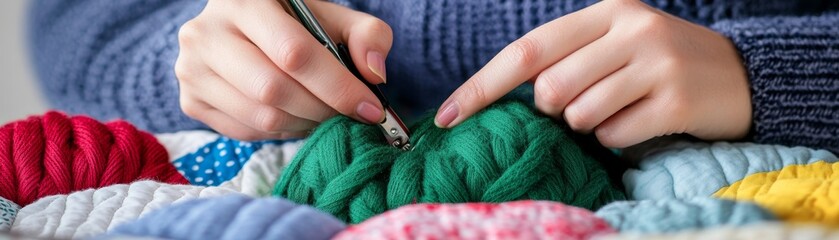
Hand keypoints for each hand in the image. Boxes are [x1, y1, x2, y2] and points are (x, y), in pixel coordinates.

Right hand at [176, 0, 391, 139]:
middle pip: (274, 90)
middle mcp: (206, 32)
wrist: (243, 29)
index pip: (294, 53)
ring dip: (305, 125)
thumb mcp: (333, 17)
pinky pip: (246, 132)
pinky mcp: (190, 100)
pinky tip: (295, 116)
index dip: (337, 86)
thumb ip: (367, 35)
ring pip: (261, 117)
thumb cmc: (295, 23)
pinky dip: (281, 132)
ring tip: (324, 114)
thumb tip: (374, 75)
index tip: (370, 108)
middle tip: (349, 115)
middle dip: (322, 110)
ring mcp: (191, 69)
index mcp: (244, 0)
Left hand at [434, 0, 750, 147]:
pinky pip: (614, 135)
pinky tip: (644, 119)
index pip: (528, 51)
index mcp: (607, 11)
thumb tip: (509, 95)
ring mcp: (656, 62)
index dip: (483, 85)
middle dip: (557, 109)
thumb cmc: (660, 63)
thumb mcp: (616, 42)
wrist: (743, 75)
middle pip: (551, 89)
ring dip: (590, 124)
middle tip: (590, 101)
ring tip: (623, 107)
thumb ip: (567, 58)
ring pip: (579, 115)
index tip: (448, 115)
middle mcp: (630, 28)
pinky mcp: (677, 99)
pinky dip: (618, 137)